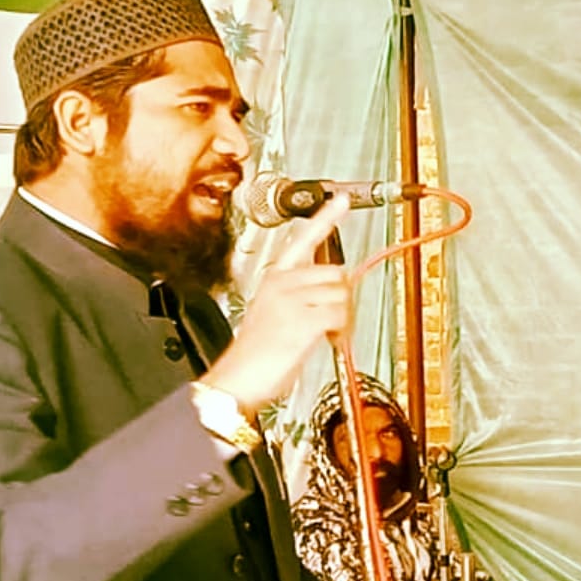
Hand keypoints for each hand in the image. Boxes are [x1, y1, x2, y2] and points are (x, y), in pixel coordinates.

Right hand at [201, 196, 352, 410]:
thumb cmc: (256, 355)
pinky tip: (326, 341)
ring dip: (342, 318)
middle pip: (336, 274)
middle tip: (331, 324)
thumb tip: (335, 292)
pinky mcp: (303, 319)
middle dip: (340, 299)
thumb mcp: (276, 316)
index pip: (304, 240)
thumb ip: (301, 298)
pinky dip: (340, 331)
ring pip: (341, 294)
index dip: (326, 218)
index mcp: (274, 278)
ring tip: (324, 336)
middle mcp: (282, 283)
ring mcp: (292, 299)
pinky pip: (339, 315)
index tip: (343, 200)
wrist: (237, 380)